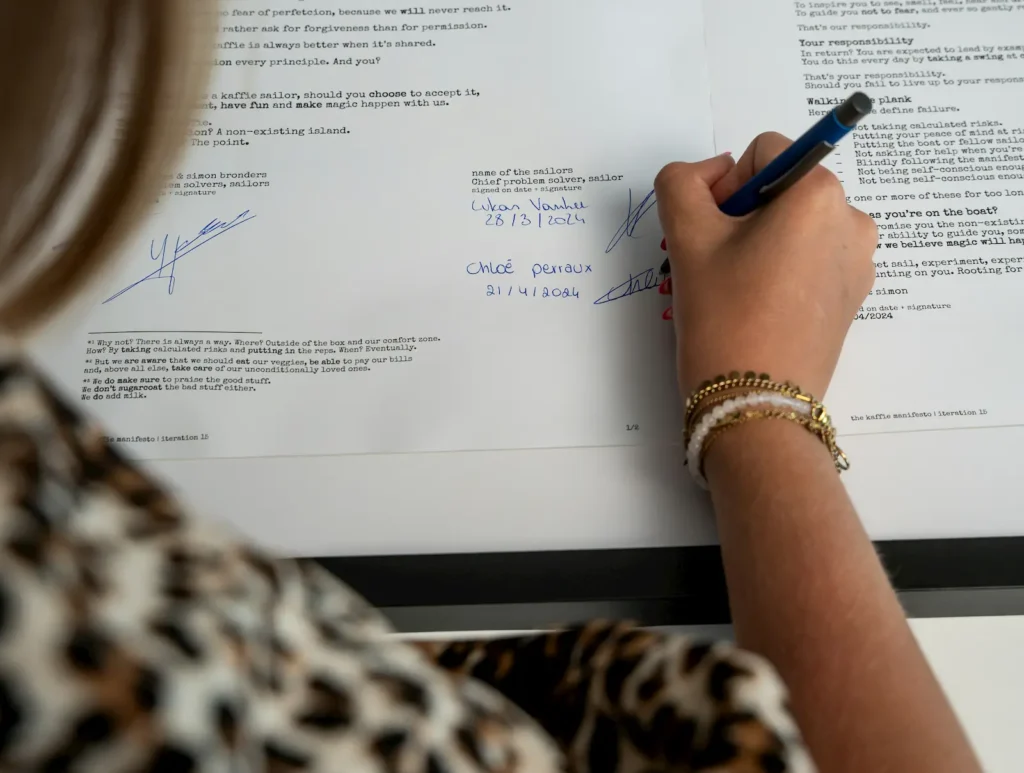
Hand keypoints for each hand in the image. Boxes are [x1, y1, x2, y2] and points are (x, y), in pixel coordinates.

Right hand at [655, 133, 877, 398]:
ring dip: (759, 244)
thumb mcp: (686, 238)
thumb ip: (682, 183)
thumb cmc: (724, 317)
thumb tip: (709, 174)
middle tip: (716, 266)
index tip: (711, 234)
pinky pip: (811, 260)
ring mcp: (858, 262)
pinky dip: (781, 270)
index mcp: (819, 194)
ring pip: (794, 226)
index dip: (725, 186)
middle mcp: (852, 219)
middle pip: (781, 189)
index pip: (762, 153)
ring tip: (735, 290)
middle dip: (742, 217)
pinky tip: (759, 307)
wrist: (755, 405)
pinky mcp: (852, 296)